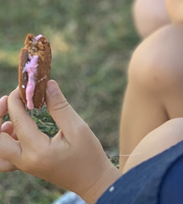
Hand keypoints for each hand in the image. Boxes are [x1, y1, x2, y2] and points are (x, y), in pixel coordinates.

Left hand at [0, 81, 119, 203]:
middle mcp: (25, 161)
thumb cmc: (88, 154)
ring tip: (12, 114)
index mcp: (37, 151)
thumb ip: (60, 107)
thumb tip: (48, 85)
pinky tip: (17, 129)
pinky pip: (4, 157)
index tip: (22, 87)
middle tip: (10, 99)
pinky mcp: (27, 166)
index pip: (17, 122)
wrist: (92, 180)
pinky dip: (5, 141)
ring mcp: (24, 166)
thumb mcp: (78, 128)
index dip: (16, 101)